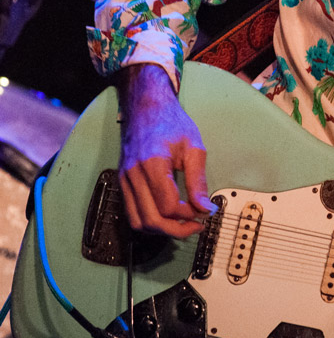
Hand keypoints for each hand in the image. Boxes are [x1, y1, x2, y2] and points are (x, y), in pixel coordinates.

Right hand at [116, 64, 214, 236]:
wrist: (147, 107)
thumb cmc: (171, 123)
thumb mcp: (193, 148)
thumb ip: (198, 181)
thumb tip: (205, 208)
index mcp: (153, 164)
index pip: (168, 205)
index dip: (188, 215)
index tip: (204, 213)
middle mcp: (133, 174)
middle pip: (151, 219)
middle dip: (176, 229)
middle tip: (196, 226)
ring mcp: (125, 179)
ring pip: (138, 221)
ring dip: (162, 229)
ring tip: (183, 224)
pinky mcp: (123, 182)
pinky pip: (132, 212)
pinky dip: (150, 221)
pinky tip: (168, 216)